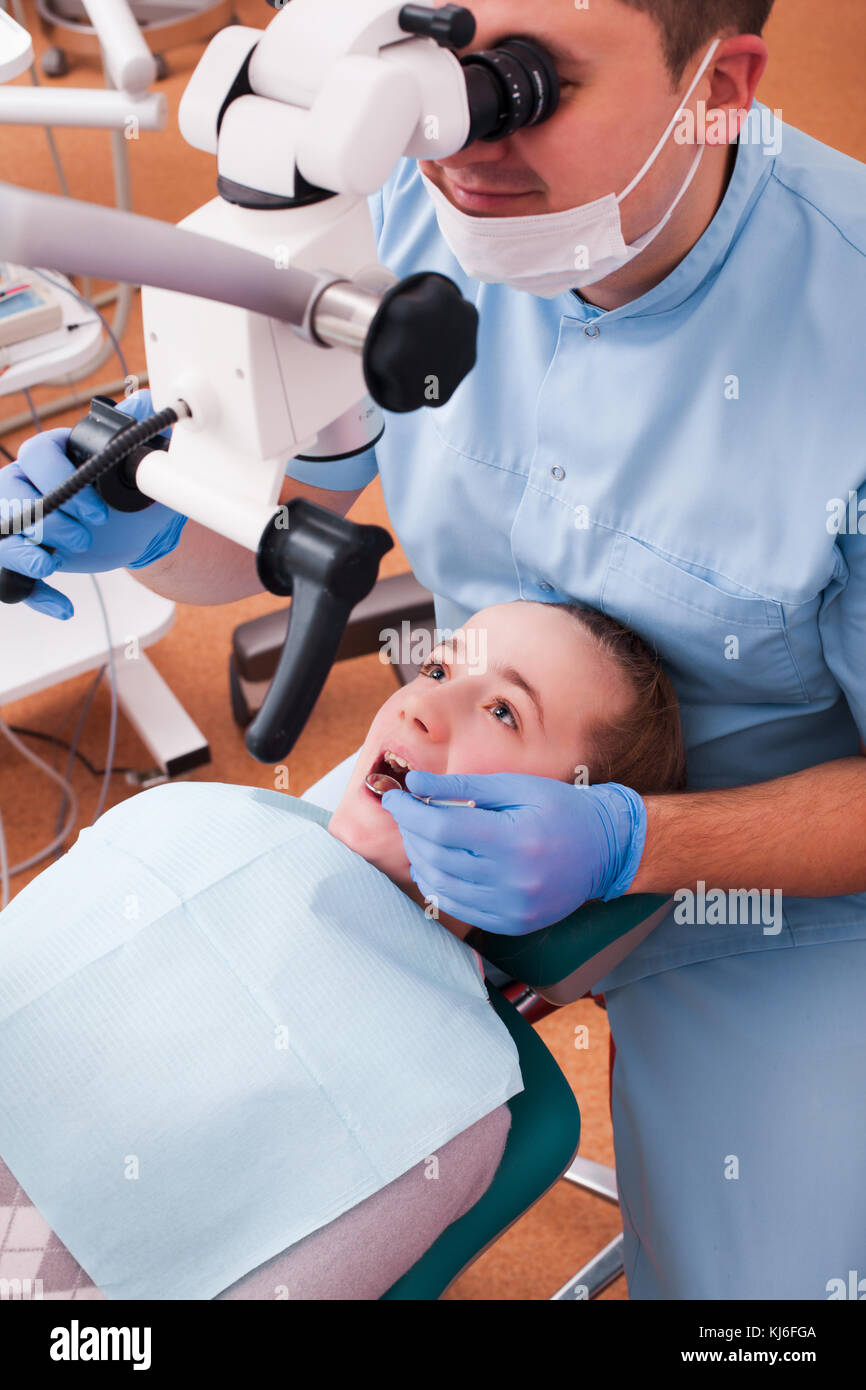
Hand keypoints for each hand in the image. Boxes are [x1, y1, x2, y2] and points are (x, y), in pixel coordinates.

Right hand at [0, 390, 183, 619]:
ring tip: (51, 566)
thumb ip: (138, 435)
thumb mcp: (139, 468)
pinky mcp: (28, 554)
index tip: (98, 510)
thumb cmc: (131, 495)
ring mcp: (23, 521)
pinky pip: (15, 575)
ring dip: (23, 553)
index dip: (60, 480)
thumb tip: (146, 399)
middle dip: (45, 519)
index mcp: (54, 455)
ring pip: (1, 532)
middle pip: (11, 492)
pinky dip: (36, 594)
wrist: (137, 533)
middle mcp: (29, 484)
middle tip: (83, 537)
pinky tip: (63, 608)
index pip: (36, 453)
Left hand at [381, 770, 647, 935]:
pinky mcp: (512, 924)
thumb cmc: (561, 809)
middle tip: (406, 812)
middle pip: (437, 857)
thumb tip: (414, 784)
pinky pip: (458, 909)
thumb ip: (462, 786)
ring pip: (441, 887)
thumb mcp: (516, 786)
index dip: (408, 812)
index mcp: (515, 839)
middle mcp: (513, 880)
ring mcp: (512, 908)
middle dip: (411, 832)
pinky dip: (438, 885)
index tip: (394, 796)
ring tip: (419, 836)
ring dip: (420, 859)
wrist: (607, 850)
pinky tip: (435, 865)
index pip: (441, 828)